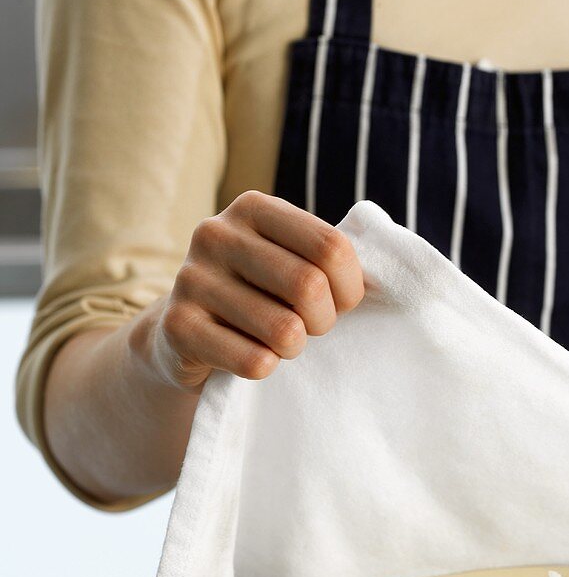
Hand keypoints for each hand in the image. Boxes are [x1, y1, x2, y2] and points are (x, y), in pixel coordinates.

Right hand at [133, 192, 364, 390]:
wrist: (185, 333)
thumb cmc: (259, 295)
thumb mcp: (289, 260)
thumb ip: (328, 256)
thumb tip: (383, 272)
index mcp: (253, 208)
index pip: (331, 247)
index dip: (351, 287)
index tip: (342, 303)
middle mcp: (216, 234)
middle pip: (309, 286)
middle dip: (325, 321)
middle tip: (313, 329)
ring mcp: (191, 279)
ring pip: (284, 331)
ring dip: (295, 349)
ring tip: (280, 342)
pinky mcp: (177, 327)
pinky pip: (254, 362)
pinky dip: (266, 368)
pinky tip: (251, 355)